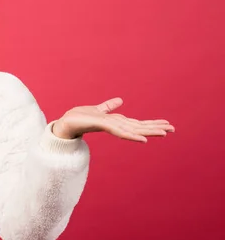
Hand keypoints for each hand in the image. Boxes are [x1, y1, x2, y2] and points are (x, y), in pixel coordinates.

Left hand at [52, 97, 174, 142]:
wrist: (65, 122)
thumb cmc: (80, 118)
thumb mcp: (97, 109)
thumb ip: (109, 107)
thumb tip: (120, 100)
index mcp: (116, 121)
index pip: (137, 122)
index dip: (152, 123)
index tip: (167, 124)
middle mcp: (115, 125)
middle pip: (139, 126)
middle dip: (156, 128)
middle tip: (174, 129)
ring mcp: (110, 126)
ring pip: (133, 129)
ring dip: (149, 132)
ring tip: (164, 133)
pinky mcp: (102, 125)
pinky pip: (120, 131)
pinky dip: (132, 135)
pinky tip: (142, 139)